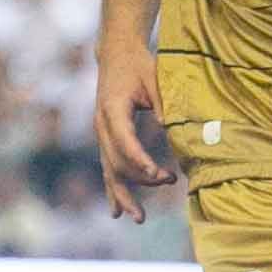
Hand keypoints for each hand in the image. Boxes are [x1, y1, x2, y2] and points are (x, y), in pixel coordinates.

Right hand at [92, 35, 175, 222]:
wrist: (116, 54)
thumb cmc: (139, 65)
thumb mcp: (155, 79)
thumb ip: (162, 104)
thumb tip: (170, 128)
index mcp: (113, 109)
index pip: (125, 141)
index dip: (140, 161)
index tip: (158, 175)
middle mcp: (102, 124)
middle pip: (115, 162)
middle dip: (140, 178)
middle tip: (169, 180)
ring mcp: (100, 133)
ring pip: (109, 171)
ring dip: (124, 195)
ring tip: (139, 218)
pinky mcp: (105, 138)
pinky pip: (107, 168)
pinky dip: (113, 190)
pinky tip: (117, 213)